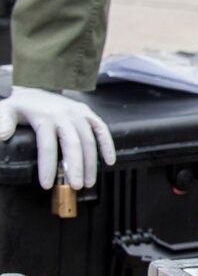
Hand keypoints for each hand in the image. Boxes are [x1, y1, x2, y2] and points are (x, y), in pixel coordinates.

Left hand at [0, 86, 115, 188]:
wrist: (34, 89)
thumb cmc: (20, 105)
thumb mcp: (6, 111)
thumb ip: (3, 123)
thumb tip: (2, 135)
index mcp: (45, 116)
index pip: (47, 145)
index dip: (48, 166)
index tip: (47, 184)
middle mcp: (64, 114)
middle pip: (73, 144)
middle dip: (76, 167)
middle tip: (76, 186)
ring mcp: (78, 114)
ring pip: (89, 140)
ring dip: (91, 163)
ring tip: (88, 182)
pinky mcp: (88, 113)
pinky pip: (101, 130)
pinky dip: (107, 145)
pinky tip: (109, 161)